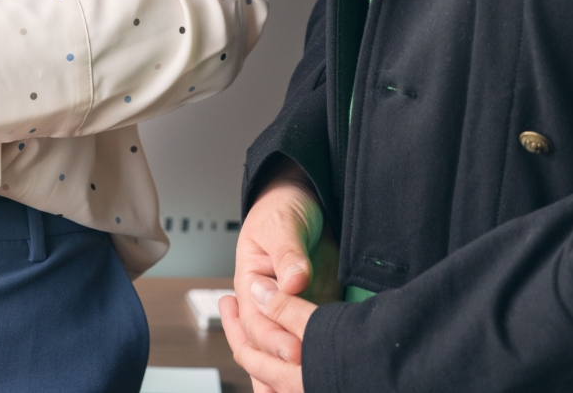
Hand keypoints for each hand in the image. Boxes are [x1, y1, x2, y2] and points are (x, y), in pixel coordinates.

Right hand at [223, 161, 330, 389]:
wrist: (303, 199)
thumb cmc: (282, 208)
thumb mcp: (282, 224)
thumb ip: (287, 253)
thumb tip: (293, 280)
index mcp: (250, 284)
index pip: (255, 323)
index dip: (273, 339)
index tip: (295, 348)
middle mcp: (266, 305)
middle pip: (263, 347)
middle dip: (282, 361)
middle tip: (307, 365)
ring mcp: (289, 313)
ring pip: (279, 355)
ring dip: (290, 371)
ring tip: (310, 379)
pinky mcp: (312, 314)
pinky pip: (307, 344)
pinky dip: (310, 363)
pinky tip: (322, 373)